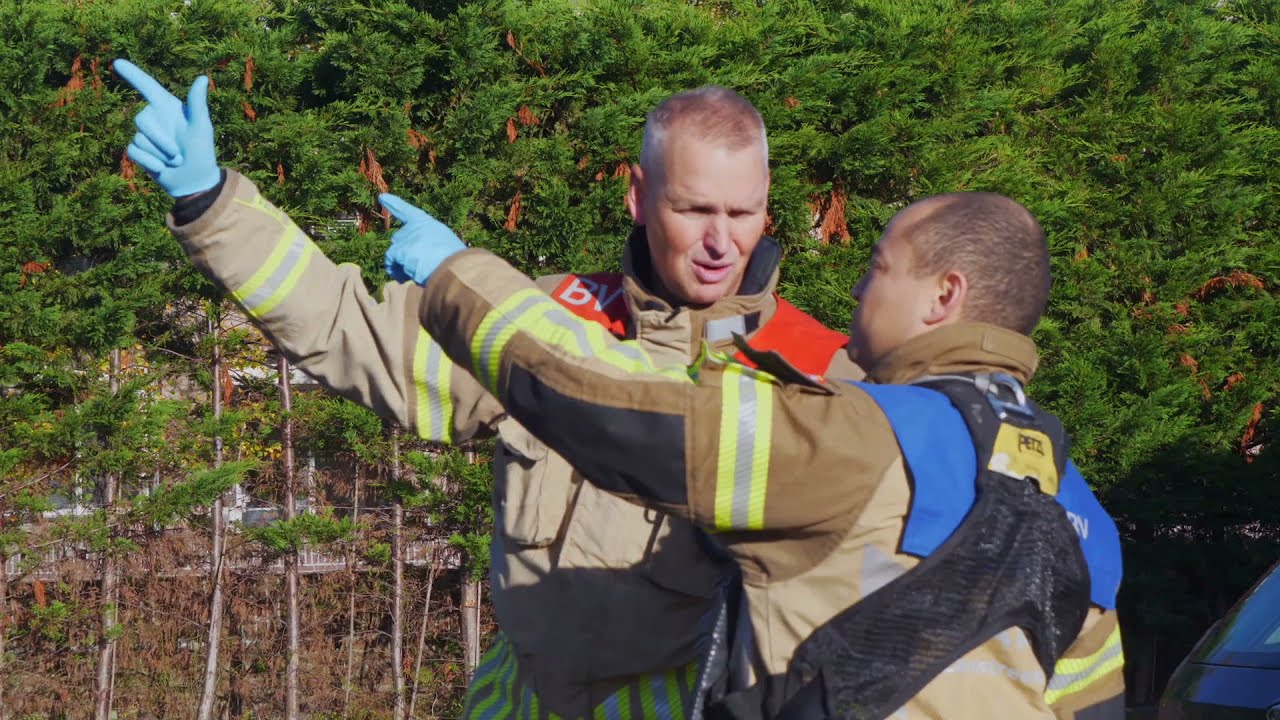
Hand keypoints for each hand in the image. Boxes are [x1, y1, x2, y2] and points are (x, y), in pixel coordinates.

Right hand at [113, 59, 219, 196]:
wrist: (195, 181)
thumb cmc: (202, 152)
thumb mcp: (201, 127)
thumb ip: (197, 103)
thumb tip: (202, 78)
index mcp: (168, 107)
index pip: (147, 86)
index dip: (133, 74)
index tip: (117, 62)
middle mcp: (154, 118)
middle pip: (140, 120)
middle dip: (161, 141)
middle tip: (179, 154)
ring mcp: (145, 135)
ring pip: (139, 139)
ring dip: (159, 154)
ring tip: (174, 160)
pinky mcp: (138, 151)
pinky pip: (134, 152)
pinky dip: (150, 162)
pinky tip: (162, 167)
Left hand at [380, 194, 465, 284]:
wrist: (454, 268)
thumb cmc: (453, 262)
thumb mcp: (443, 246)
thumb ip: (427, 245)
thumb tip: (414, 259)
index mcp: (427, 223)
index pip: (407, 211)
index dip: (394, 204)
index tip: (382, 197)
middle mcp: (415, 227)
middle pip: (399, 239)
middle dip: (402, 254)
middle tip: (415, 267)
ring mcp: (407, 238)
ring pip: (394, 252)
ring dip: (400, 265)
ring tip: (412, 275)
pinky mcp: (401, 250)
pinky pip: (391, 261)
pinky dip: (395, 271)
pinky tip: (403, 279)